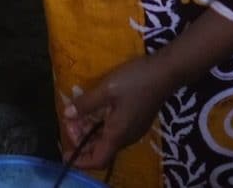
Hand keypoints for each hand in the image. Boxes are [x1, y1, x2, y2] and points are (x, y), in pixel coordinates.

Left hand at [63, 53, 179, 169]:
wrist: (166, 72)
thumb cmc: (135, 81)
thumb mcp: (106, 90)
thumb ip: (86, 103)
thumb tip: (67, 115)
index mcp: (118, 134)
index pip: (98, 159)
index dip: (80, 160)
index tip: (66, 152)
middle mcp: (126, 137)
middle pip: (100, 149)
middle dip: (81, 140)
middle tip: (68, 121)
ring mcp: (133, 129)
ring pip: (107, 138)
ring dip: (90, 130)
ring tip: (76, 114)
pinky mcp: (136, 120)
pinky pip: (114, 130)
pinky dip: (99, 125)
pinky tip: (93, 110)